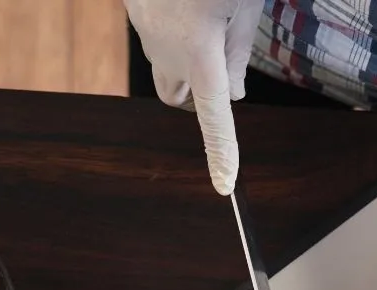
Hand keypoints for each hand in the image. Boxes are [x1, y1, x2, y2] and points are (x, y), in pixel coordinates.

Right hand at [124, 0, 262, 194]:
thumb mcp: (244, 5)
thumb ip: (237, 52)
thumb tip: (232, 91)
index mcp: (200, 52)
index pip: (214, 117)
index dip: (220, 152)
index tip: (225, 185)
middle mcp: (164, 48)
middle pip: (178, 95)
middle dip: (197, 92)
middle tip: (220, 60)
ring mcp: (143, 28)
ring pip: (163, 65)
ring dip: (182, 60)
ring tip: (206, 15)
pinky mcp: (132, 8)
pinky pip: (153, 33)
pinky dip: (171, 28)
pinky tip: (187, 2)